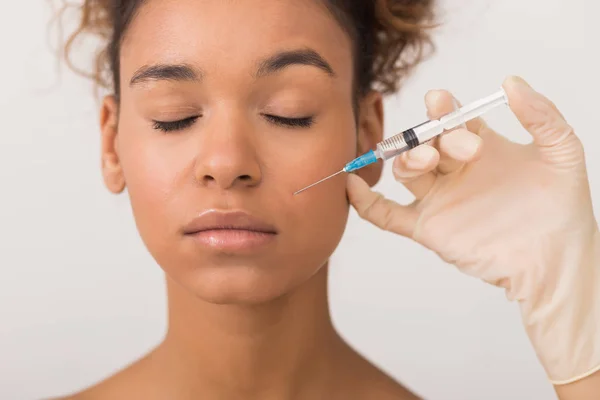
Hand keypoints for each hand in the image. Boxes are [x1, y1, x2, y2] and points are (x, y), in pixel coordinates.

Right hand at [347, 76, 599, 388]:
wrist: (554, 260)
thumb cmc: (563, 208)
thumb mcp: (562, 151)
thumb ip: (540, 114)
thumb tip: (511, 81)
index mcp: (480, 147)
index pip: (451, 120)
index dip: (443, 109)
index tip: (441, 102)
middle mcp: (454, 170)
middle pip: (424, 142)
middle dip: (430, 136)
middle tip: (456, 149)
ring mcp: (438, 198)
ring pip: (405, 171)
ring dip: (406, 159)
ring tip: (425, 160)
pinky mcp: (427, 227)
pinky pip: (387, 214)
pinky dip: (364, 202)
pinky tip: (351, 185)